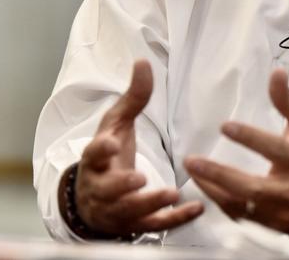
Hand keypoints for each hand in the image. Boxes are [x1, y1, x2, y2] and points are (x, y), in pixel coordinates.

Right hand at [71, 59, 202, 235]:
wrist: (92, 200)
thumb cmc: (107, 156)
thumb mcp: (116, 124)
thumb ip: (133, 97)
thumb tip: (143, 62)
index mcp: (96, 160)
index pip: (93, 155)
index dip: (100, 151)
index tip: (110, 144)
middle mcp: (101, 188)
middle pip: (108, 190)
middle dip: (122, 186)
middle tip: (139, 178)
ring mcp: (116, 210)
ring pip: (129, 212)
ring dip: (149, 204)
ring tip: (171, 194)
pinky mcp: (133, 225)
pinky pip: (154, 226)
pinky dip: (175, 220)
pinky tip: (196, 209)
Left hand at [184, 68, 288, 233]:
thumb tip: (276, 73)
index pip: (275, 150)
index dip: (250, 139)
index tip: (224, 126)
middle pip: (253, 187)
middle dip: (220, 175)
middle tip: (192, 160)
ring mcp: (278, 212)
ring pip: (241, 206)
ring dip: (213, 190)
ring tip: (192, 171)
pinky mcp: (268, 225)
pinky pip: (240, 217)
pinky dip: (220, 203)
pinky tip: (204, 187)